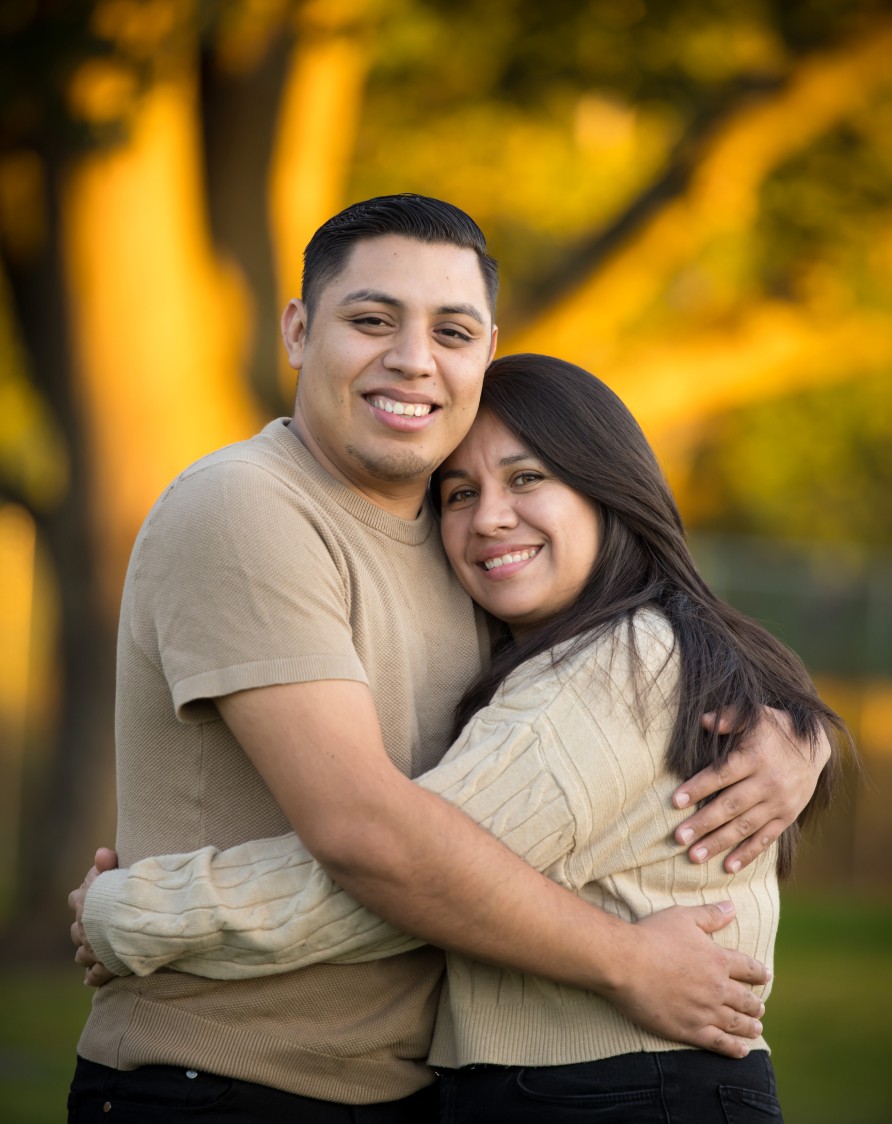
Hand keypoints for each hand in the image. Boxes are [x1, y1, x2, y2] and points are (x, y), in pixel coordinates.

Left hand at [68, 847, 118, 986]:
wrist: (138, 920)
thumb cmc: (130, 894)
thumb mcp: (119, 873)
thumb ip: (107, 864)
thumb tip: (101, 852)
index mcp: (86, 904)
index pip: (75, 898)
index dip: (84, 898)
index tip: (95, 897)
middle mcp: (84, 928)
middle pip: (76, 930)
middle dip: (85, 929)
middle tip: (98, 927)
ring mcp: (93, 950)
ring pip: (81, 955)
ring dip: (88, 953)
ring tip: (98, 952)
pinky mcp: (104, 968)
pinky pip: (94, 976)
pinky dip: (94, 976)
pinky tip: (93, 977)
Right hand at [609, 902, 768, 1057]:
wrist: (626, 963)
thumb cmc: (652, 935)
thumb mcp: (682, 917)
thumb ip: (710, 915)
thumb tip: (732, 907)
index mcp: (718, 959)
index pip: (747, 968)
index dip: (758, 972)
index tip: (765, 977)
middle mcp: (717, 987)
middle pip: (745, 999)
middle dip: (755, 1004)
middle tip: (761, 1009)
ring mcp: (704, 1011)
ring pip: (735, 1023)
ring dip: (749, 1026)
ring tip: (757, 1029)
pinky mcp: (689, 1029)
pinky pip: (718, 1043)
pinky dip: (734, 1048)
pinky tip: (742, 1050)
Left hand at [673, 707, 830, 871]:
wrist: (815, 745)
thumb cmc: (775, 727)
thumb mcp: (755, 714)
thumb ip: (730, 717)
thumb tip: (703, 721)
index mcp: (755, 757)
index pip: (722, 775)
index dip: (698, 788)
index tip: (674, 801)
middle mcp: (768, 782)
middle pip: (730, 806)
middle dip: (703, 823)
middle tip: (678, 838)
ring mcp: (779, 803)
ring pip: (745, 826)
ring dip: (719, 843)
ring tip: (694, 856)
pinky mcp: (787, 817)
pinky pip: (766, 839)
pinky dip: (748, 854)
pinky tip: (728, 867)